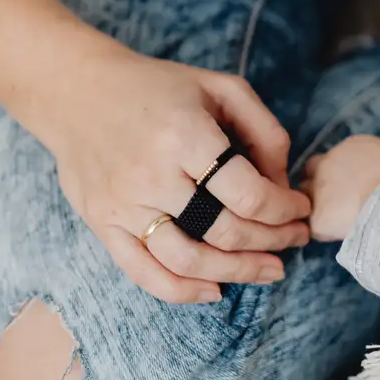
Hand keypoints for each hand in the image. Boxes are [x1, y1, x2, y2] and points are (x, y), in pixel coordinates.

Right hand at [17, 46, 312, 304]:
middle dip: (273, 242)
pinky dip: (182, 291)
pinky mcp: (102, 222)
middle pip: (225, 231)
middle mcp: (152, 174)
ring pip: (188, 261)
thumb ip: (264, 130)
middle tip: (296, 240)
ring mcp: (123, 204)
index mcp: (185, 135)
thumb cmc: (158, 87)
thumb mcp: (220, 87)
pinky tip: (215, 290)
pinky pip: (143, 273)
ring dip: (238, 273)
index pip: (249, 195)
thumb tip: (284, 185)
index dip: (285, 211)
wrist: (78, 89)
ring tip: (269, 270)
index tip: (301, 210)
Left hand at [301, 135, 379, 241]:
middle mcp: (327, 163)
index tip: (348, 185)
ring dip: (317, 208)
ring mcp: (317, 190)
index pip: (332, 158)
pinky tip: (338, 235)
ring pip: (306, 200)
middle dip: (319, 186)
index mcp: (350, 146)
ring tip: (337, 222)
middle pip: (310, 173)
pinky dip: (324, 231)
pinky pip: (314, 227)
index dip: (337, 173)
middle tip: (336, 203)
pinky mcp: (316, 218)